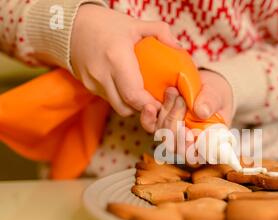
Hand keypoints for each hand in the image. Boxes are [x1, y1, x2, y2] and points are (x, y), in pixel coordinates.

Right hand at [70, 4, 178, 130]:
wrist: (70, 23)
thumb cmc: (105, 23)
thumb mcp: (135, 24)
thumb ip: (161, 32)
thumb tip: (180, 48)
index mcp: (116, 58)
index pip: (134, 96)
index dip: (151, 105)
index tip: (163, 102)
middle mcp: (102, 75)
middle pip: (126, 108)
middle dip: (144, 109)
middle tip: (157, 101)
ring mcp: (92, 83)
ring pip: (118, 106)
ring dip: (133, 105)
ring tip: (144, 95)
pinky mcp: (88, 86)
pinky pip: (109, 100)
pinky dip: (121, 98)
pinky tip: (129, 87)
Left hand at [155, 70, 233, 155]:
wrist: (199, 81)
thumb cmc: (214, 92)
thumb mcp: (218, 94)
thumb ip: (212, 102)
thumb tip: (202, 112)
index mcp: (208, 141)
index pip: (198, 155)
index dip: (190, 148)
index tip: (187, 133)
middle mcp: (188, 142)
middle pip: (176, 147)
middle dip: (176, 124)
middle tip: (181, 100)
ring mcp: (172, 132)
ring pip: (163, 135)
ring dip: (167, 114)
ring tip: (173, 92)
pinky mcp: (159, 122)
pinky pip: (149, 126)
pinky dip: (148, 118)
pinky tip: (150, 107)